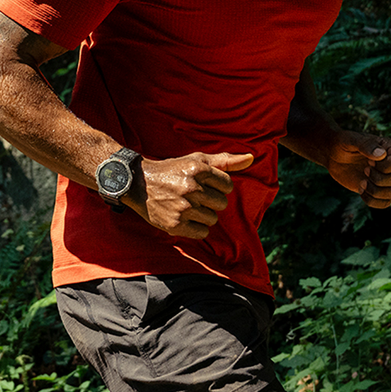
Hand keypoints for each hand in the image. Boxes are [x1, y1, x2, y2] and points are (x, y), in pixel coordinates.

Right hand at [127, 152, 253, 239]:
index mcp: (198, 169)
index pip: (228, 185)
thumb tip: (251, 158)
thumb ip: (225, 160)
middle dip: (211, 201)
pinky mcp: (175, 224)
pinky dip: (196, 228)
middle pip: (222, 203)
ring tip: (187, 206)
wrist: (138, 183)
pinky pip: (202, 232)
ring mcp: (183, 207)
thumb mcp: (196, 160)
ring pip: (212, 219)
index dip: (218, 187)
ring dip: (203, 215)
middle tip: (194, 196)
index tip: (203, 185)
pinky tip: (184, 217)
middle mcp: (191, 187)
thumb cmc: (172, 170)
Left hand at [326, 132, 390, 208]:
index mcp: (389, 149)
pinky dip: (372, 201)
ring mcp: (386, 178)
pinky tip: (360, 190)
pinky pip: (385, 203)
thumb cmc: (342, 143)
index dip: (387, 166)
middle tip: (364, 171)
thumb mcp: (351, 140)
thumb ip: (365, 145)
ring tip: (362, 183)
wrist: (333, 155)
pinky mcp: (377, 190)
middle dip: (380, 179)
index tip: (369, 162)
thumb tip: (381, 155)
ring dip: (376, 191)